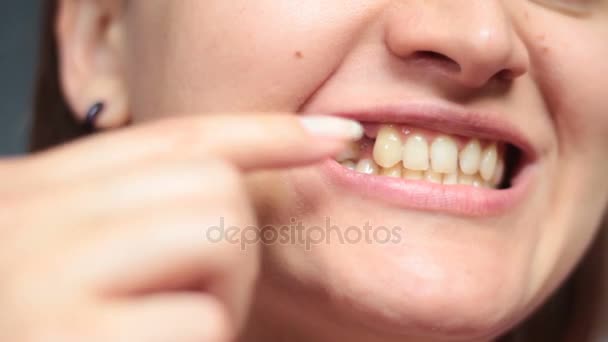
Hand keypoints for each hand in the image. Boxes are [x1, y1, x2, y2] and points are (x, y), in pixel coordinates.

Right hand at [0, 113, 360, 340]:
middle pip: (212, 183)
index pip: (172, 138)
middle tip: (194, 300)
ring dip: (223, 296)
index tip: (336, 136)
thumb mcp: (68, 256)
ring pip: (221, 235)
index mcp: (33, 191)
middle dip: (234, 247)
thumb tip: (228, 193)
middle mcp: (30, 217)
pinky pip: (203, 320)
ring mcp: (48, 276)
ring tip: (168, 329)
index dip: (265, 132)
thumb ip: (127, 216)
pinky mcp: (73, 339)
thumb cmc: (47, 324)